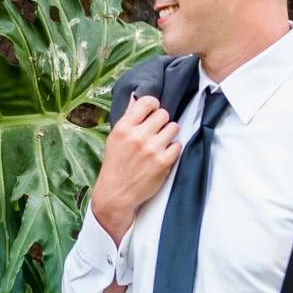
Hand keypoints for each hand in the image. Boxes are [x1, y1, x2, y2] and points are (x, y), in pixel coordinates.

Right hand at [91, 94, 180, 243]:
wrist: (116, 194)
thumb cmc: (116, 165)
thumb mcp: (115, 138)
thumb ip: (127, 119)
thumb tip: (136, 98)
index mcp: (123, 128)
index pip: (147, 102)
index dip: (153, 105)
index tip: (152, 112)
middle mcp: (138, 136)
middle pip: (163, 114)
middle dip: (161, 121)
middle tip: (156, 131)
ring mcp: (152, 149)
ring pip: (174, 127)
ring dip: (169, 134)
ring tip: (160, 143)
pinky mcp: (163, 162)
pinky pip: (178, 145)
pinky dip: (172, 149)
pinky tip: (163, 154)